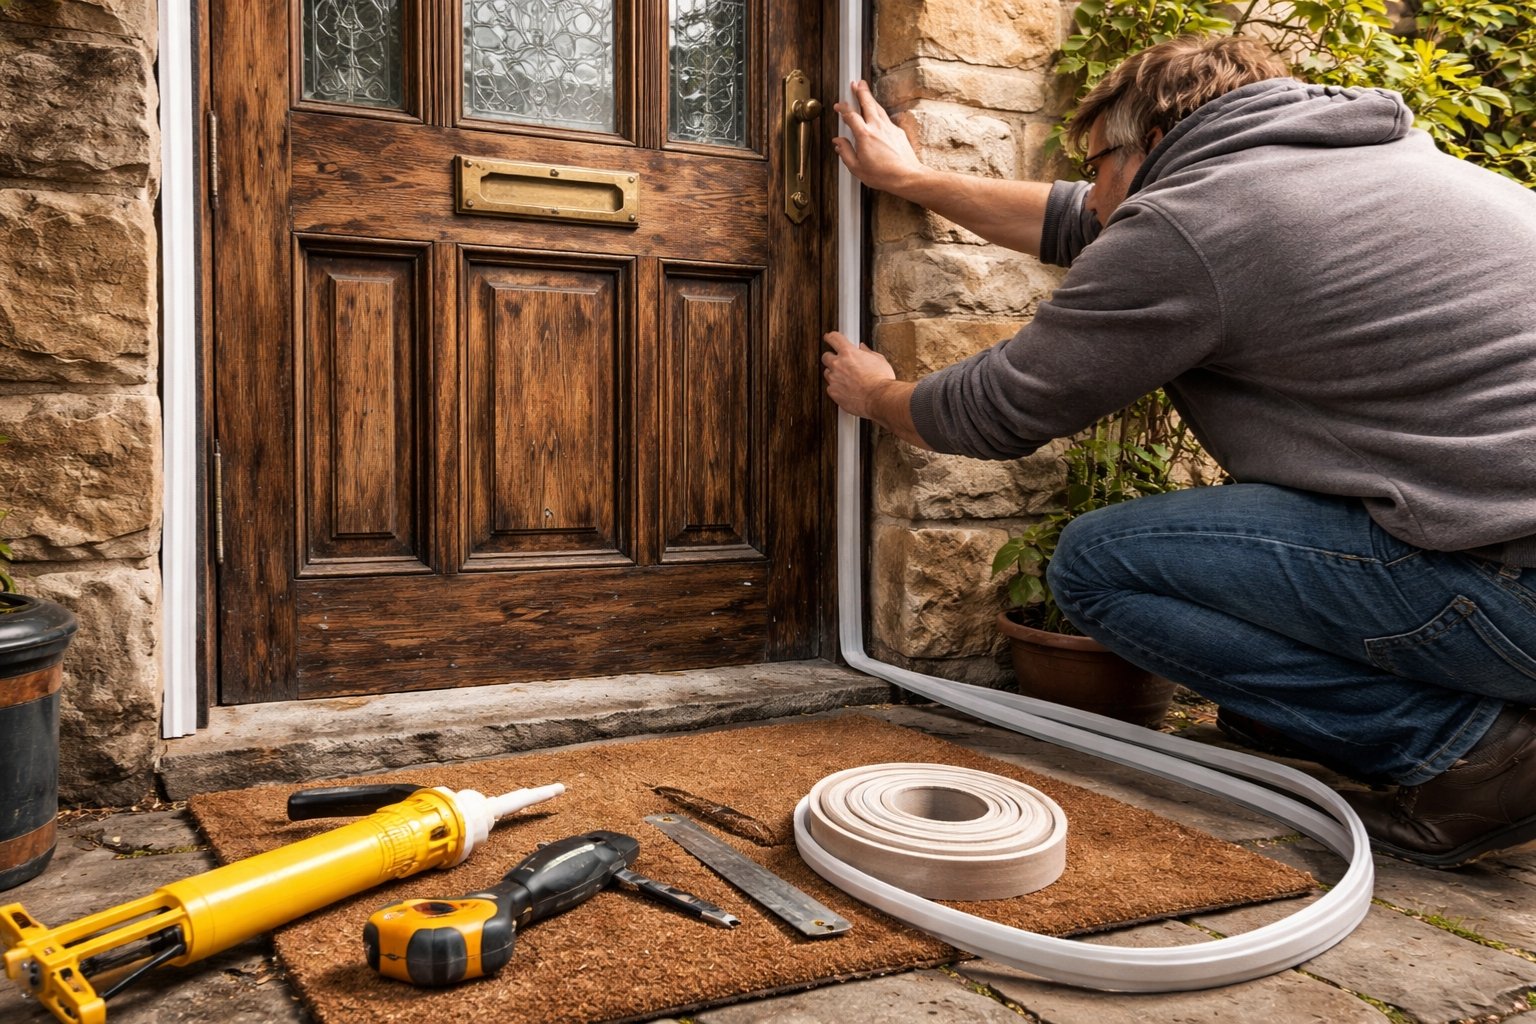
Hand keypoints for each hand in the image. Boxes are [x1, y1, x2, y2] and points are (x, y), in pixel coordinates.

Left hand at [821, 330, 893, 418]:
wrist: (879, 398)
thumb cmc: (881, 380)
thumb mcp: (879, 360)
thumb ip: (868, 353)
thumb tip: (863, 349)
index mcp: (849, 353)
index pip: (834, 338)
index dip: (831, 337)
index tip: (829, 337)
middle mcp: (838, 364)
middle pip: (826, 356)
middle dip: (831, 357)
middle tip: (838, 361)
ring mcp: (834, 379)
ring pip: (827, 373)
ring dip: (834, 374)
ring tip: (846, 379)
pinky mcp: (833, 392)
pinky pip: (830, 388)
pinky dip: (837, 388)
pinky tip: (847, 390)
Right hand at [830, 80, 925, 195]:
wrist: (906, 176)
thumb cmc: (883, 175)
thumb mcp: (857, 168)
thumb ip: (845, 152)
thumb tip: (838, 143)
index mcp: (864, 135)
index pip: (851, 115)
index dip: (843, 108)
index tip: (838, 106)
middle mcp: (877, 127)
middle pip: (867, 103)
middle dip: (860, 92)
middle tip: (856, 83)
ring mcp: (889, 128)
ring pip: (878, 108)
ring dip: (870, 98)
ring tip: (865, 91)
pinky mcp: (898, 132)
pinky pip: (886, 118)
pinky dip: (879, 112)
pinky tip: (877, 113)